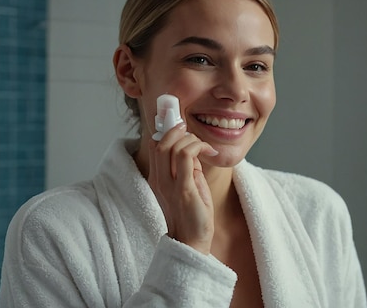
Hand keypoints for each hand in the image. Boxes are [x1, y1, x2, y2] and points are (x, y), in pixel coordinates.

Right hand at [148, 123, 218, 254]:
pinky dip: (199, 147)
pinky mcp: (184, 190)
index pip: (155, 145)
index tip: (181, 124)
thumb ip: (188, 167)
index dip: (166, 129)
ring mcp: (169, 185)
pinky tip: (210, 152)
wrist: (191, 242)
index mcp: (158, 178)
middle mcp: (159, 180)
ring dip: (191, 139)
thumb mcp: (188, 185)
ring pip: (172, 146)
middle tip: (192, 132)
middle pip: (160, 141)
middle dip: (177, 129)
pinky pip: (186, 157)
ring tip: (203, 146)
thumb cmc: (192, 215)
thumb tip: (194, 149)